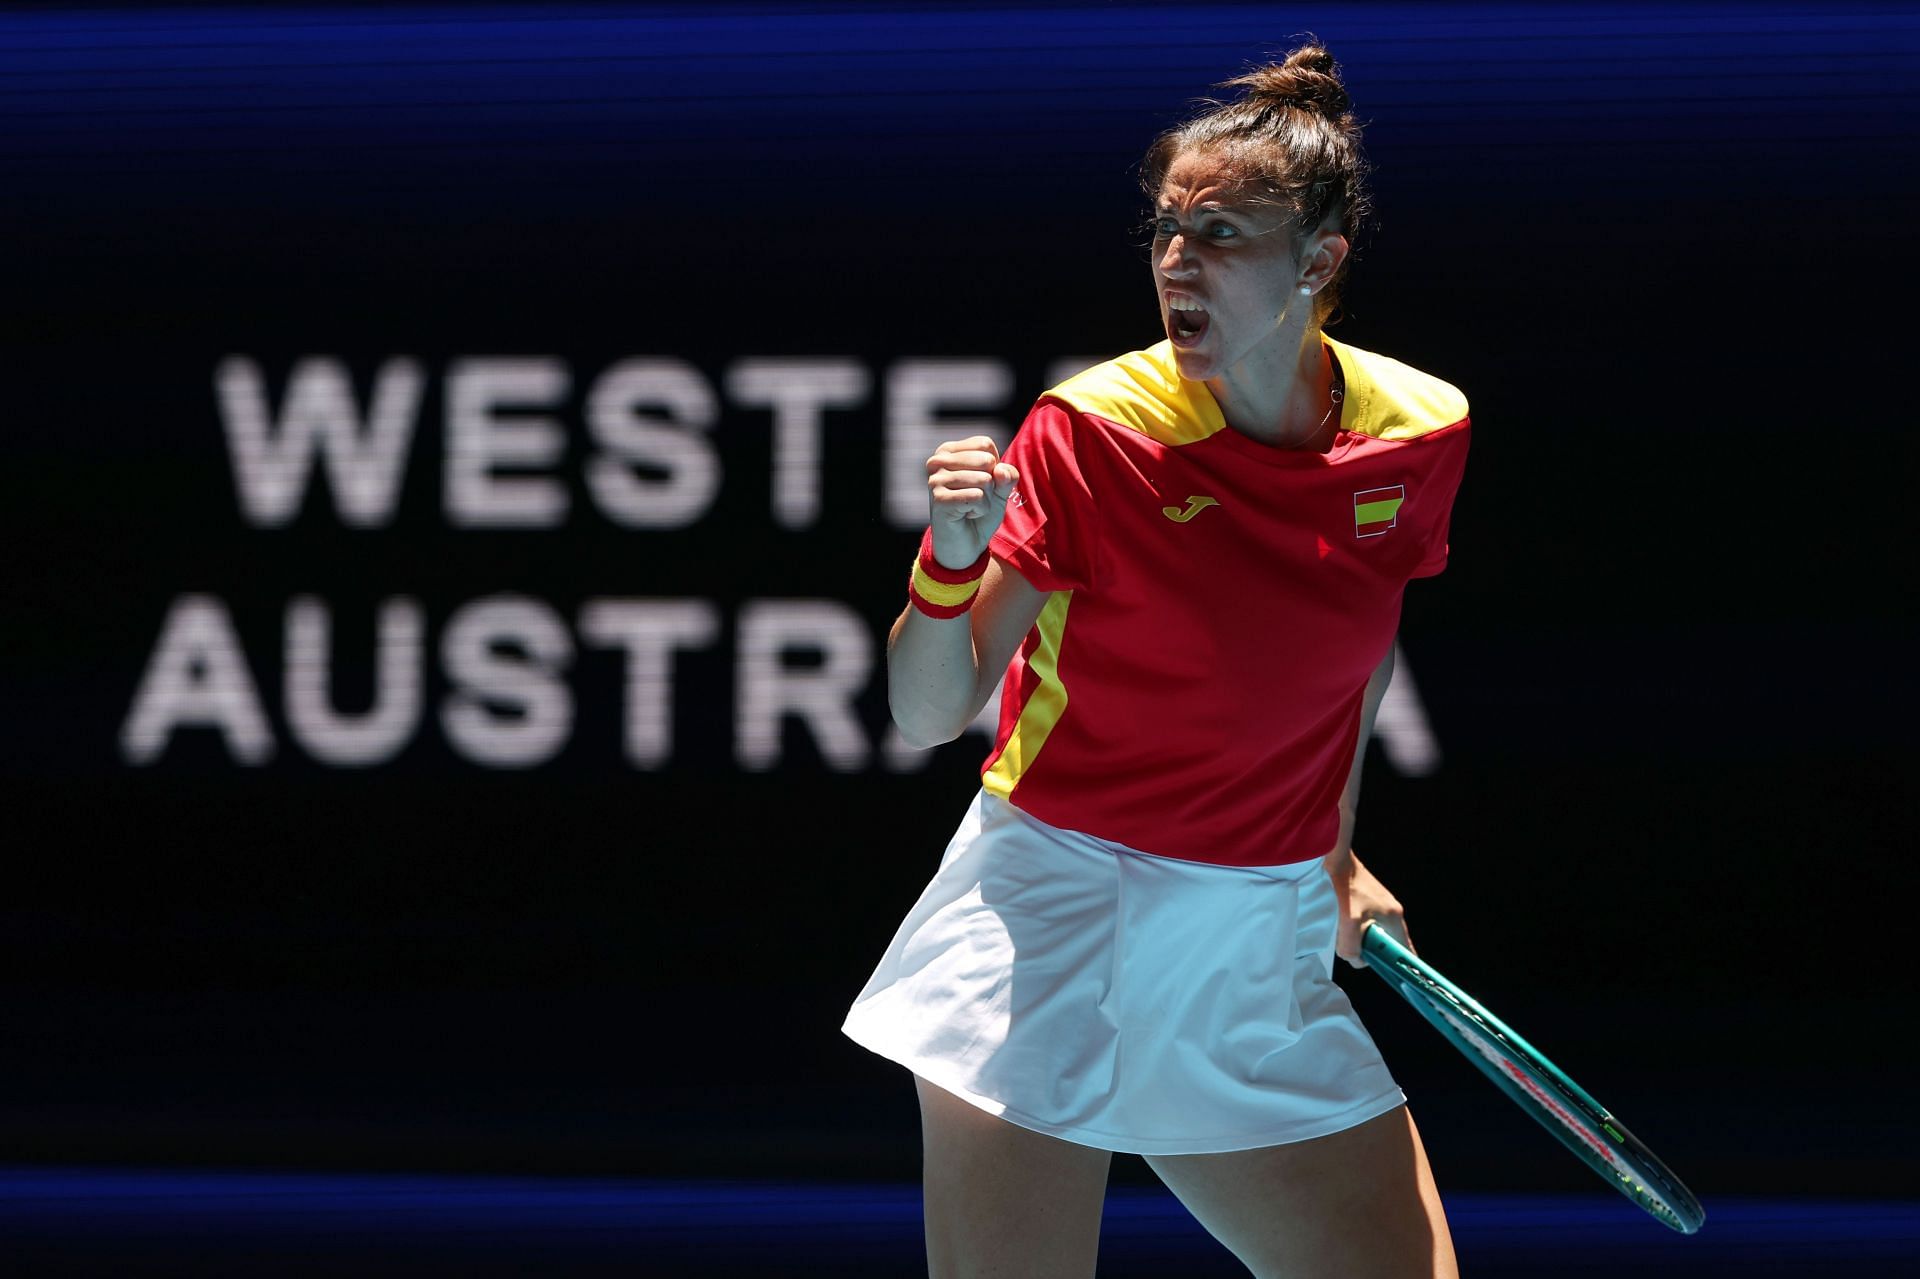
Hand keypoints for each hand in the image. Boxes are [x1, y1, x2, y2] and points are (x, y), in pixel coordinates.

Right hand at [926, 436, 1018, 568]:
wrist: (964, 545)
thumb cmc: (978, 511)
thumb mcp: (999, 489)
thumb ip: (1007, 475)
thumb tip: (1000, 470)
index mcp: (948, 451)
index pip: (985, 444)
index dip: (993, 466)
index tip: (979, 484)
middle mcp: (937, 461)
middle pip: (986, 460)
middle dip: (990, 485)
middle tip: (974, 499)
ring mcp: (935, 480)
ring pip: (984, 480)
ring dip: (985, 500)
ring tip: (969, 508)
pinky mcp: (939, 499)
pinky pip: (978, 497)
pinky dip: (980, 510)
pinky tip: (965, 516)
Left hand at [1324, 847, 1410, 968]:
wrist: (1334, 860)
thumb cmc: (1344, 888)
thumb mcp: (1348, 924)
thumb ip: (1353, 948)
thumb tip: (1356, 959)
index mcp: (1394, 918)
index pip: (1405, 949)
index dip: (1401, 964)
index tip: (1395, 976)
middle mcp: (1392, 911)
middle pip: (1387, 944)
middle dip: (1370, 951)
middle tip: (1354, 949)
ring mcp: (1381, 904)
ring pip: (1373, 933)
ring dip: (1359, 938)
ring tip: (1343, 931)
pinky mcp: (1368, 900)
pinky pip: (1365, 923)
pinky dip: (1354, 928)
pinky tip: (1340, 923)